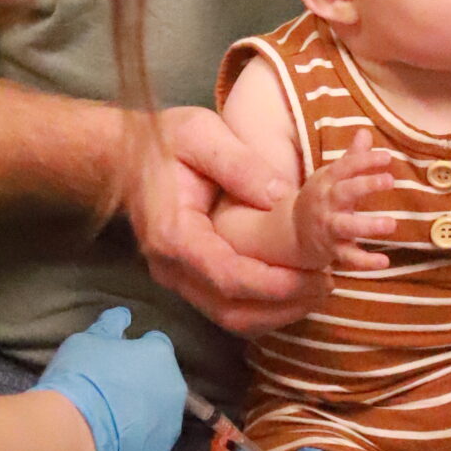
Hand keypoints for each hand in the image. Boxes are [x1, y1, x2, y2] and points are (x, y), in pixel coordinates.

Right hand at [33, 305, 186, 450]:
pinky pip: (150, 442)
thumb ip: (109, 326)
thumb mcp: (87, 341)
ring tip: (112, 419)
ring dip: (143, 412)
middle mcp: (174, 388)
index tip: (118, 358)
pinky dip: (137, 441)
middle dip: (144, 381)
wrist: (74, 432)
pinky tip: (113, 441)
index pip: (156, 344)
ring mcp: (170, 425)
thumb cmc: (81, 377)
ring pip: (160, 413)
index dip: (137, 349)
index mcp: (160, 355)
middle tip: (112, 389)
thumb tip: (124, 315)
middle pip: (162, 380)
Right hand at [127, 105, 322, 336]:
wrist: (123, 157)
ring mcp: (177, 278)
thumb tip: (281, 196)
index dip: (273, 283)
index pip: (227, 276)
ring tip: (318, 290)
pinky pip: (226, 308)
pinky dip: (263, 308)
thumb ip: (239, 164)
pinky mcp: (188, 280)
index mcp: (173, 234)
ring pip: (230, 318)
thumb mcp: (201, 133)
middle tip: (327, 284)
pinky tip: (294, 289)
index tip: (314, 275)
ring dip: (276, 313)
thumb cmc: (162, 142)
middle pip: (230, 309)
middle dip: (283, 305)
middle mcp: (170, 267)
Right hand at [292, 131, 398, 269]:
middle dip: (365, 185)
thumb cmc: (320, 199)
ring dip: (368, 226)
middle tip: (390, 180)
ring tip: (391, 224)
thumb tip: (365, 131)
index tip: (387, 157)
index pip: (345, 167)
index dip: (365, 161)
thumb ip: (352, 158)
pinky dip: (365, 262)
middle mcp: (326, 204)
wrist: (292, 232)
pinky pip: (348, 257)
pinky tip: (384, 262)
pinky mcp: (332, 250)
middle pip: (344, 192)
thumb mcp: (331, 176)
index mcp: (327, 182)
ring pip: (346, 227)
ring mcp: (328, 228)